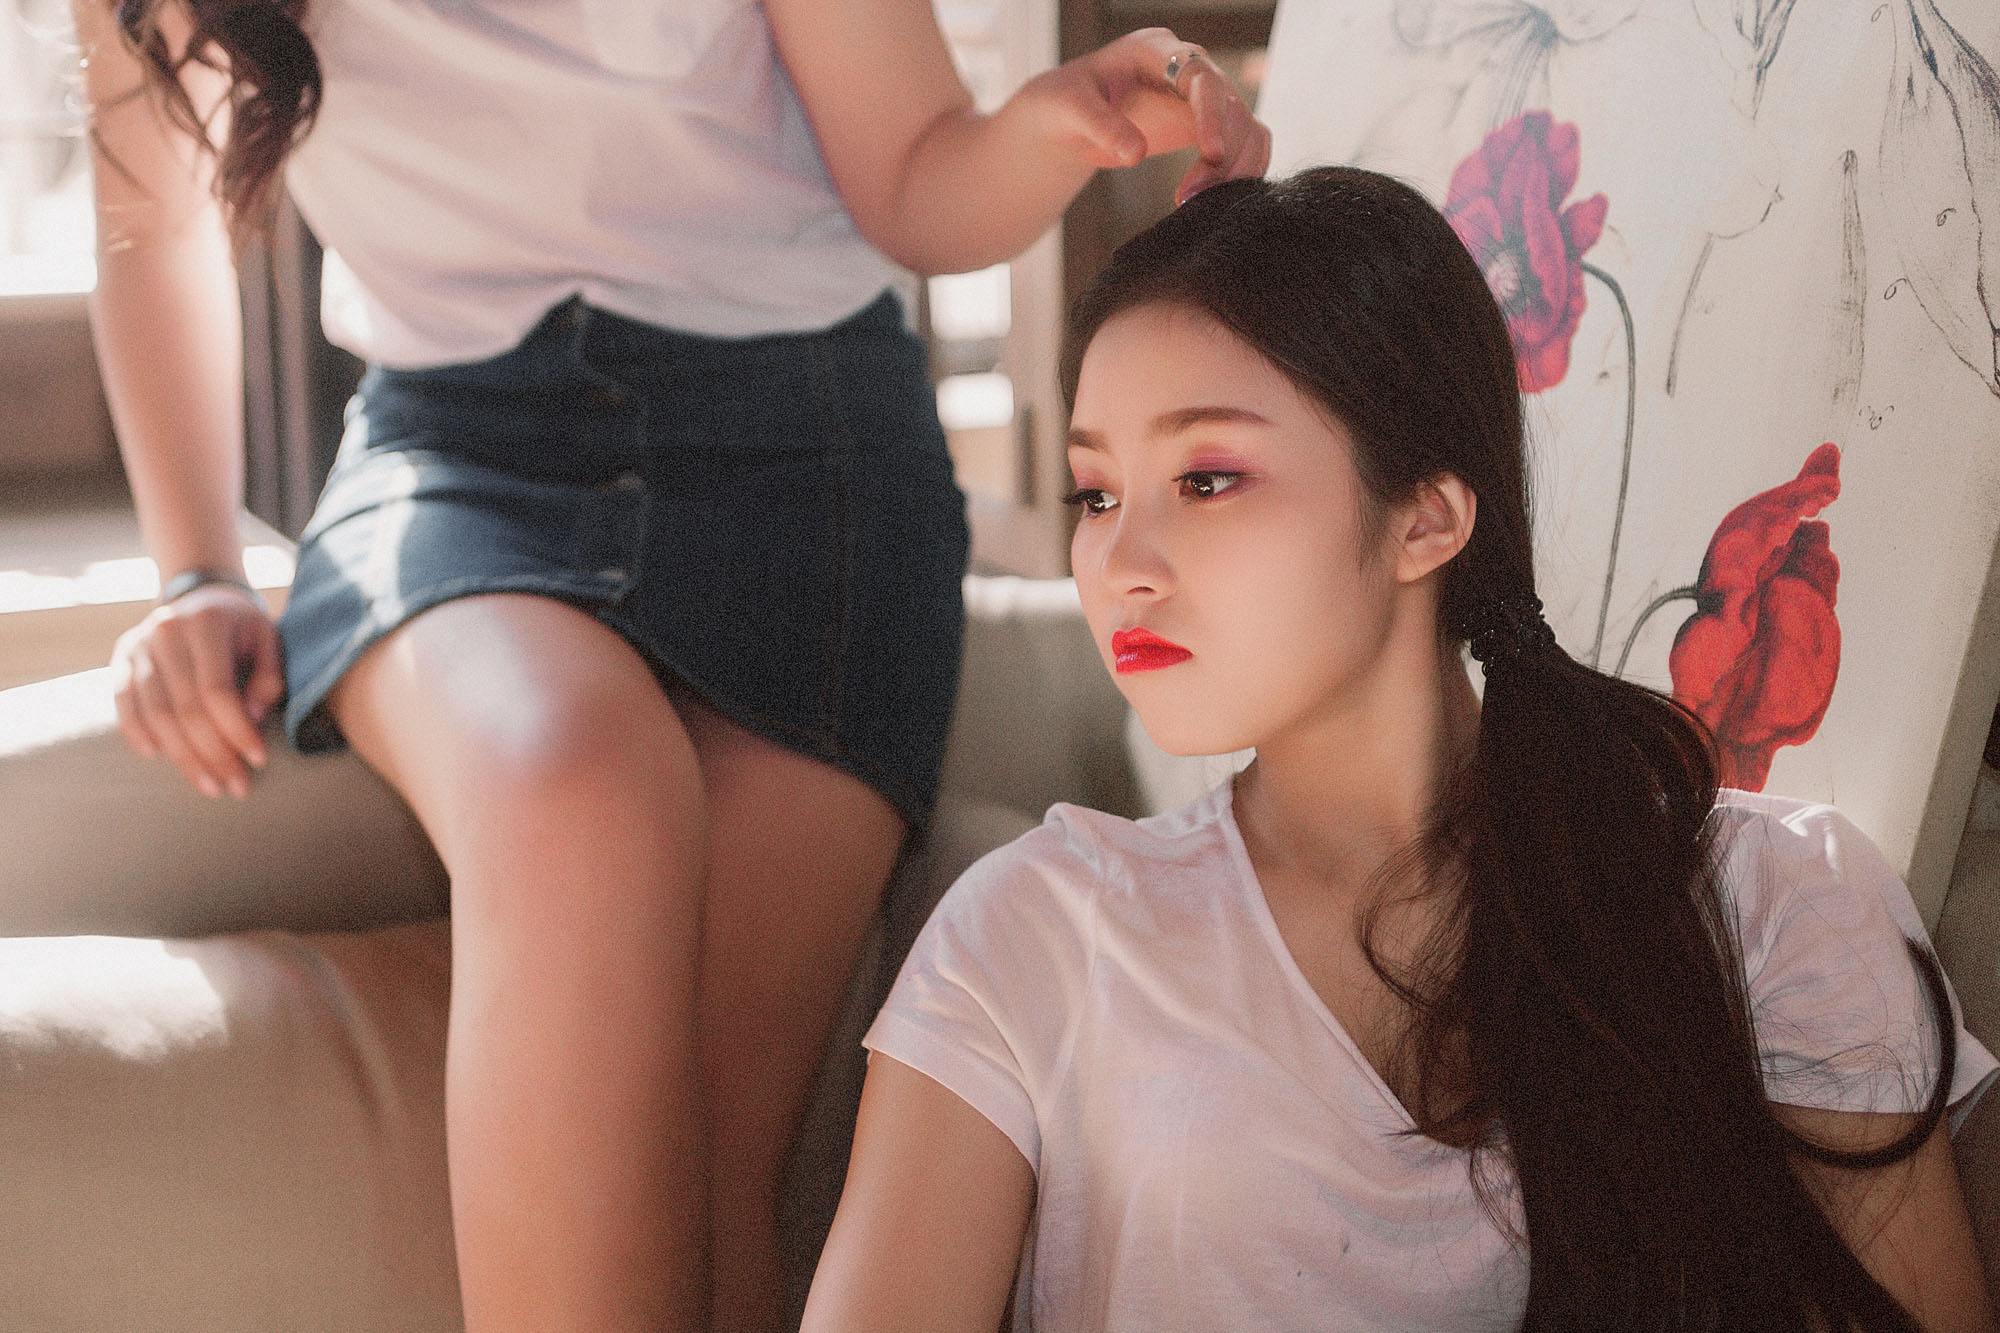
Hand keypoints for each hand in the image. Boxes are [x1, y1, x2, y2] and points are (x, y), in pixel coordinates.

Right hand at [110, 581, 283, 798]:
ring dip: (182, 756)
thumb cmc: (244, 627)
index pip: (217, 689)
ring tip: (209, 785)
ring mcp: (138, 644)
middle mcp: (166, 631)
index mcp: (206, 623)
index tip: (259, 760)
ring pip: (155, 712)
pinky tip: (158, 757)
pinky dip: (137, 732)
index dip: (237, 729)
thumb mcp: (269, 639)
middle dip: (213, 753)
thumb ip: (268, 676)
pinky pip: (123, 702)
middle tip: (236, 786)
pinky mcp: (121, 657)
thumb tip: (253, 717)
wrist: (203, 597)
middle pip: (186, 707)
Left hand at [1026, 27, 1271, 204]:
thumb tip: (1135, 154)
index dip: (1212, 113)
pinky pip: (1243, 146)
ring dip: (1234, 168)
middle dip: (1222, 154)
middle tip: (1192, 197)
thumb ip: (1101, 126)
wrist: (1067, 119)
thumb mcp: (1071, 109)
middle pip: (1231, 105)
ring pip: (1245, 128)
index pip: (1200, 76)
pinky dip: (1238, 173)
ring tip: (1198, 203)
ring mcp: (1201, 98)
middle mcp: (1187, 68)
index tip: (1210, 152)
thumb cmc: (1065, 103)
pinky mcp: (1207, 126)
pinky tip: (1214, 200)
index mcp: (1155, 50)